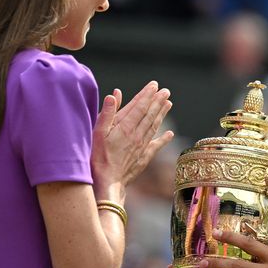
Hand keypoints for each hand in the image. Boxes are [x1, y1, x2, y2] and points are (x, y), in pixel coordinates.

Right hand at [91, 81, 172, 198]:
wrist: (107, 181)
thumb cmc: (98, 156)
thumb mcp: (98, 133)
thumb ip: (107, 113)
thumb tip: (114, 94)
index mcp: (125, 127)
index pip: (139, 106)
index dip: (147, 95)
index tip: (154, 85)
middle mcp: (137, 134)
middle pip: (149, 114)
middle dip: (158, 101)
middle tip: (166, 91)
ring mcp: (141, 146)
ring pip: (154, 126)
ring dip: (161, 114)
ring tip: (168, 103)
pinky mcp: (143, 157)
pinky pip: (156, 145)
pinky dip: (163, 138)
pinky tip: (170, 133)